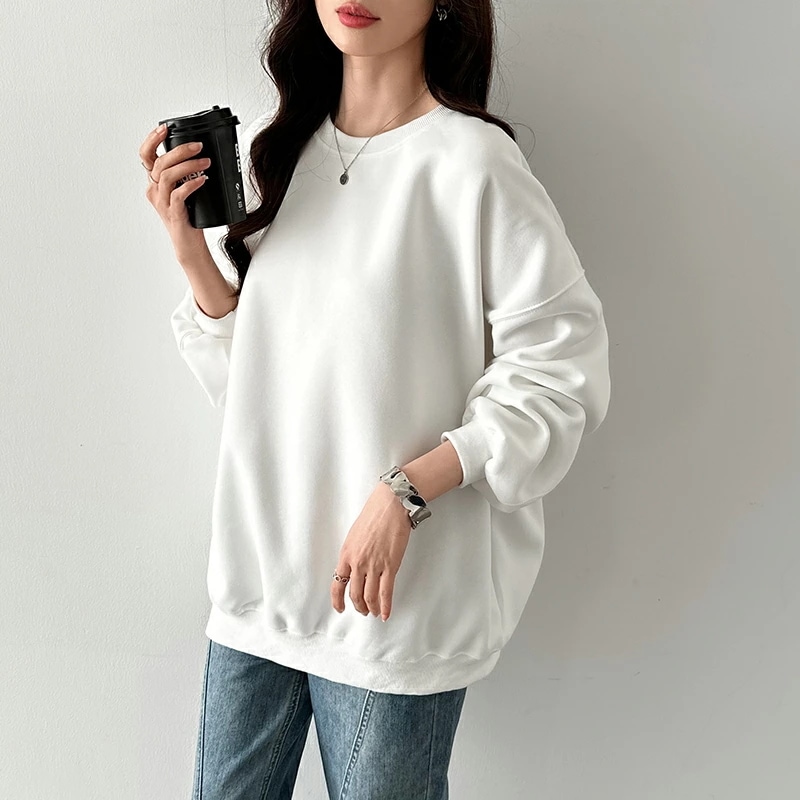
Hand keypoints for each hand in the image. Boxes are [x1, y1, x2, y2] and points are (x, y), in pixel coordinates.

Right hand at [139, 122, 210, 259]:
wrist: (189, 245)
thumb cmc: (189, 218)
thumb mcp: (185, 191)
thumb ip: (186, 175)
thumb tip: (201, 155)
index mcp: (155, 183)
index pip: (146, 156)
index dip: (152, 140)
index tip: (165, 128)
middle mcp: (155, 191)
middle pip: (159, 163)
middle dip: (180, 150)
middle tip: (199, 146)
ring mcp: (162, 203)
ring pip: (167, 176)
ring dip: (189, 165)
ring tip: (206, 163)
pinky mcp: (173, 214)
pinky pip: (178, 194)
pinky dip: (192, 184)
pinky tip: (203, 180)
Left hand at [331, 482, 412, 620]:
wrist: (390, 506)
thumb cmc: (374, 515)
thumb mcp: (354, 535)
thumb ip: (352, 553)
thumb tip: (354, 568)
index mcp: (346, 554)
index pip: (337, 584)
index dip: (337, 600)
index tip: (340, 608)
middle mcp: (358, 563)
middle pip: (355, 594)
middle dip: (358, 606)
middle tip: (363, 611)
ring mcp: (374, 566)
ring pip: (369, 596)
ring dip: (371, 608)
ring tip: (375, 613)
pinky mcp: (390, 566)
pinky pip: (386, 592)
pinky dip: (385, 606)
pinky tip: (386, 613)